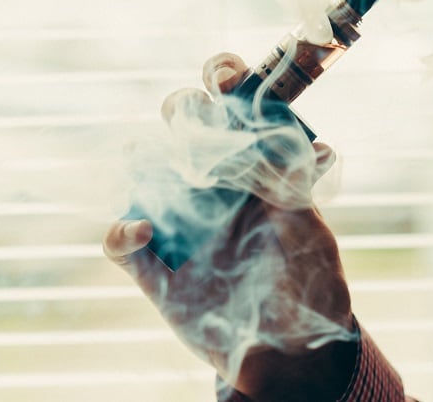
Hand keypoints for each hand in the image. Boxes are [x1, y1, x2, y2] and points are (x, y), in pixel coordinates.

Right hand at [104, 53, 358, 400]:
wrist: (293, 355)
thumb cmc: (310, 286)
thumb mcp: (312, 235)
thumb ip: (297, 190)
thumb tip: (300, 142)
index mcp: (255, 168)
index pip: (234, 108)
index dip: (224, 81)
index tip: (224, 76)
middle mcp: (214, 186)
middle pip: (184, 126)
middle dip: (185, 110)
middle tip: (199, 123)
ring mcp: (181, 223)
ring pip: (143, 171)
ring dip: (146, 161)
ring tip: (175, 174)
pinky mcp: (155, 269)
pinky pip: (120, 243)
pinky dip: (121, 232)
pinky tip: (145, 231)